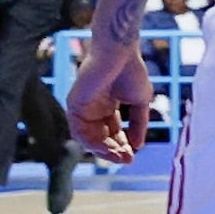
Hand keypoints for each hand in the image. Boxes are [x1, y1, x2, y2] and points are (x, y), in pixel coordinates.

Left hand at [69, 43, 152, 164]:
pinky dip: (91, 142)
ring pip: (89, 138)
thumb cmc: (131, 71)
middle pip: (100, 138)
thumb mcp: (140, 102)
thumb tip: (137, 146)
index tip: (133, 156)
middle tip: (127, 160)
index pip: (112, 133)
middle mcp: (93, 110)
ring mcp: (82, 108)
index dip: (122, 145)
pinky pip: (79, 131)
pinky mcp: (74, 105)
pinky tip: (106, 148)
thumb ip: (138, 124)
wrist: (119, 53)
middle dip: (113, 151)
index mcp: (107, 107)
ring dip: (103, 151)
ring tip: (119, 157)